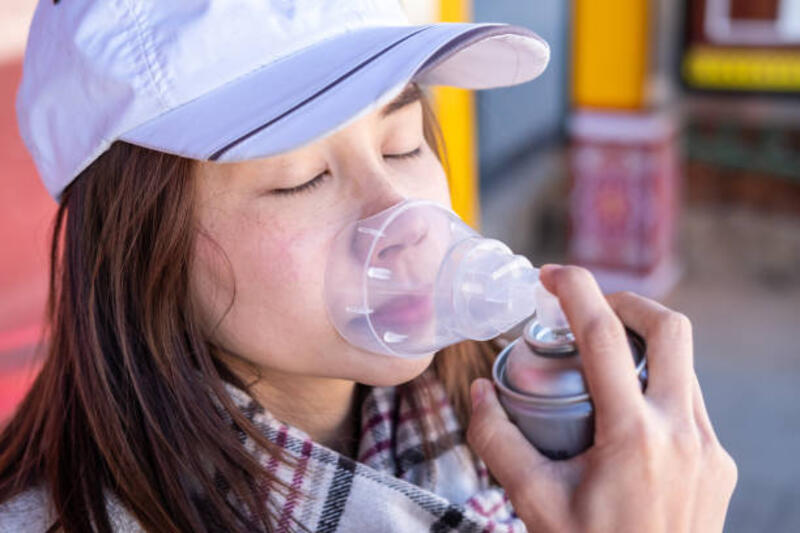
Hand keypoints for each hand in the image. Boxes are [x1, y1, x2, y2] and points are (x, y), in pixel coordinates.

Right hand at [467, 265, 736, 532]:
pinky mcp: (720, 466)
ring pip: (683, 367)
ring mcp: (710, 450)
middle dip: (627, 304)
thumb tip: (478, 395)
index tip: (549, 275)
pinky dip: (656, 391)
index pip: (604, 336)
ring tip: (599, 371)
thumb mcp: (534, 504)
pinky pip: (690, 405)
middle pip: (672, 329)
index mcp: (635, 436)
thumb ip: (498, 443)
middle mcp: (684, 433)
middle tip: (589, 311)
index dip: (575, 290)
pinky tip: (624, 422)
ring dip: (642, 351)